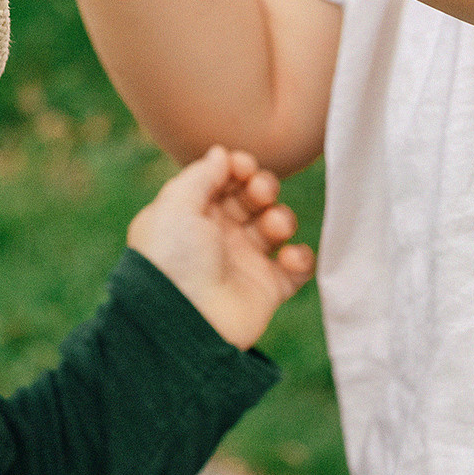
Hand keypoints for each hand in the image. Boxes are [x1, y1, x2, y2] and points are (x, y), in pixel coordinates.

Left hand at [125, 145, 315, 350]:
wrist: (184, 321)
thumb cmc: (173, 259)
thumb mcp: (176, 205)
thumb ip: (201, 174)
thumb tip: (221, 153)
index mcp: (191, 214)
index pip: (222, 180)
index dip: (237, 168)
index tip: (243, 166)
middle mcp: (218, 236)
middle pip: (251, 198)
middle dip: (262, 187)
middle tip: (260, 193)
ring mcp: (243, 263)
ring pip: (276, 226)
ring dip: (281, 218)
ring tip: (274, 227)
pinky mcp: (266, 290)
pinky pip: (296, 267)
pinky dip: (300, 257)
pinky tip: (289, 256)